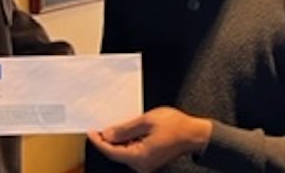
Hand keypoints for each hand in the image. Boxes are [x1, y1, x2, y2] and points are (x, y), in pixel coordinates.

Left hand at [87, 107, 211, 172]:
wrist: (194, 133)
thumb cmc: (176, 126)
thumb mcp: (146, 121)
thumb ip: (124, 129)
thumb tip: (107, 134)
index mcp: (139, 157)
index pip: (111, 151)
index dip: (98, 141)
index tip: (91, 132)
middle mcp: (141, 164)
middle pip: (116, 153)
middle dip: (107, 140)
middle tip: (99, 126)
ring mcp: (146, 163)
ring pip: (124, 152)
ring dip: (117, 140)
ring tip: (114, 125)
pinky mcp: (150, 160)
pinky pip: (133, 152)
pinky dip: (127, 142)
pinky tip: (127, 131)